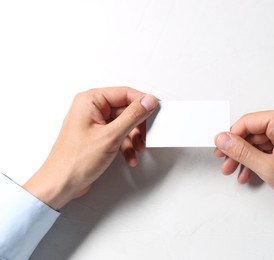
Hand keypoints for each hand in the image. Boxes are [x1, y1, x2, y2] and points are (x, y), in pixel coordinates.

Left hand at [23, 87, 157, 209]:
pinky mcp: (98, 136)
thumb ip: (133, 116)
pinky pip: (119, 135)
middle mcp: (92, 109)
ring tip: (137, 149)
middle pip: (126, 110)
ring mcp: (95, 123)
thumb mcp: (111, 136)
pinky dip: (126, 145)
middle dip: (138, 126)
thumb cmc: (74, 161)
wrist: (61, 184)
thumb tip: (148, 102)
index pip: (125, 93)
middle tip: (144, 137)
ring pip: (125, 124)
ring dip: (133, 138)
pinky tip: (129, 156)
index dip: (142, 102)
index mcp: (90, 100)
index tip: (155, 110)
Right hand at [214, 109, 273, 217]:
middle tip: (226, 163)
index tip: (221, 150)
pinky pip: (269, 148)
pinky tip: (250, 173)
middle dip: (238, 151)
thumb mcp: (269, 167)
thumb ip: (242, 152)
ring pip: (259, 142)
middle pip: (253, 132)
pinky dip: (259, 160)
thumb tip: (223, 139)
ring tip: (236, 172)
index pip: (248, 122)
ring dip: (247, 158)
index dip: (231, 137)